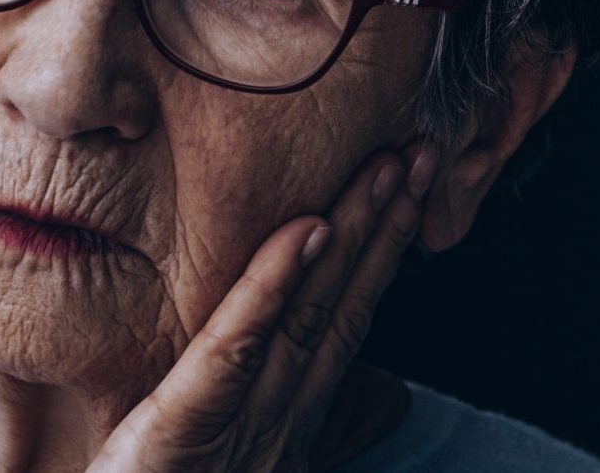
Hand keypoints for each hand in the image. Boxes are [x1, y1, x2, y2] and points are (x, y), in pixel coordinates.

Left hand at [85, 143, 438, 472]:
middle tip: (416, 156)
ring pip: (307, 315)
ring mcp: (242, 426)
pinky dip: (270, 288)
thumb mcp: (236, 448)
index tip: (407, 187)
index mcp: (291, 416)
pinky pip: (235, 350)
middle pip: (342, 304)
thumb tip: (361, 372)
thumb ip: (289, 402)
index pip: (348, 317)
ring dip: (350, 239)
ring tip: (379, 174)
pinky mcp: (184, 430)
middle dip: (385, 227)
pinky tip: (303, 234)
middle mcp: (282, 416)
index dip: (383, 250)